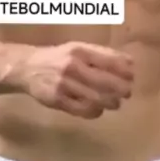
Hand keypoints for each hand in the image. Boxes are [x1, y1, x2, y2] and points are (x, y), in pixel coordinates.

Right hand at [19, 41, 133, 118]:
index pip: (110, 61)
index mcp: (79, 50)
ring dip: (111, 102)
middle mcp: (72, 66)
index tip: (132, 76)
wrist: (27, 68)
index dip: (125, 71)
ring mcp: (64, 85)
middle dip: (121, 89)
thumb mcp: (77, 48)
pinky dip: (95, 111)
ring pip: (97, 98)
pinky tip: (98, 108)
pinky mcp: (58, 100)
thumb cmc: (58, 57)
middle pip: (106, 82)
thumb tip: (130, 63)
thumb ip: (101, 55)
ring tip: (115, 102)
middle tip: (127, 92)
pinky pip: (83, 110)